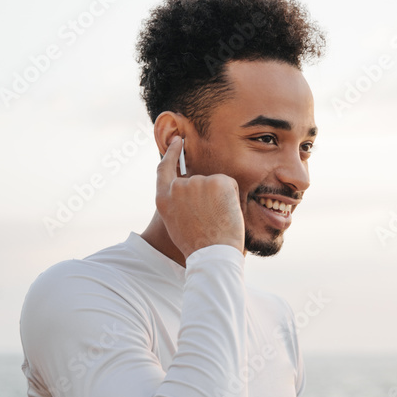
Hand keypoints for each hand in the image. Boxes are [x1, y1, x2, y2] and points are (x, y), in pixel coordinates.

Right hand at [156, 136, 244, 258]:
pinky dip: (232, 198)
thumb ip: (177, 202)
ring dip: (220, 199)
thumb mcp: (175, 223)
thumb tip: (187, 188)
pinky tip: (227, 213)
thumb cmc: (197, 246)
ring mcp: (197, 182)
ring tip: (217, 220)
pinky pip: (229, 185)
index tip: (178, 141)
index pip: (165, 168)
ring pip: (214, 184)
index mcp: (163, 198)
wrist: (212, 254)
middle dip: (208, 196)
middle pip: (197, 180)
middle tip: (213, 218)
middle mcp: (178, 187)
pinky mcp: (218, 181)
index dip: (172, 153)